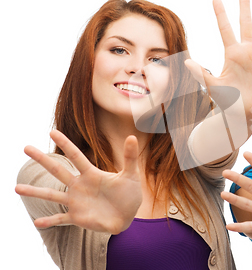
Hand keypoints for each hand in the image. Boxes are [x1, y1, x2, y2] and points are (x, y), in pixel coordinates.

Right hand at [15, 130, 141, 234]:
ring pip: (52, 196)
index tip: (52, 132)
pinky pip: (61, 219)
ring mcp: (76, 201)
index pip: (76, 156)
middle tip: (26, 147)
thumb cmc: (129, 194)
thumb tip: (132, 136)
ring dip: (35, 192)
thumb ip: (130, 157)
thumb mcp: (131, 175)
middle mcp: (80, 186)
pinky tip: (37, 222)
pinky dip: (50, 221)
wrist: (127, 216)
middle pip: (58, 171)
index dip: (65, 143)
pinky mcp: (77, 217)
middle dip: (43, 160)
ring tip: (16, 187)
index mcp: (92, 174)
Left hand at [185, 0, 251, 121]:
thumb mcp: (213, 86)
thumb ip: (201, 73)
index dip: (220, 14)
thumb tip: (186, 62)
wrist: (243, 112)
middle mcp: (246, 50)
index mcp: (231, 53)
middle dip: (244, 6)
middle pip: (246, 22)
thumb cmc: (226, 100)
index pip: (225, 29)